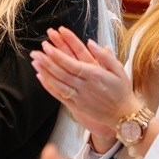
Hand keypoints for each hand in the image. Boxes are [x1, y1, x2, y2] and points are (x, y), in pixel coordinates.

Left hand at [29, 27, 131, 142]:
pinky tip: (41, 77)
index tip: (48, 45)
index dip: (58, 55)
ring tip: (35, 61)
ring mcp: (79, 97)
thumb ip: (105, 56)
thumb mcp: (119, 70)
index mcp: (95, 75)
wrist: (123, 115)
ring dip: (45, 71)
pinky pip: (59, 95)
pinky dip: (49, 86)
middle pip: (61, 72)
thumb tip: (91, 42)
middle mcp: (85, 86)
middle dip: (47, 61)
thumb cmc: (122, 90)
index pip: (72, 64)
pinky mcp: (76, 105)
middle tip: (36, 51)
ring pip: (58, 83)